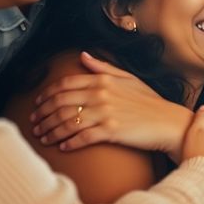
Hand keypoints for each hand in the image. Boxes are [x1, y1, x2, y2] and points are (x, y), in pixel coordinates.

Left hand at [30, 52, 191, 160]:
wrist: (169, 122)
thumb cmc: (150, 102)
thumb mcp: (129, 79)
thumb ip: (104, 68)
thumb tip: (83, 56)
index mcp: (103, 80)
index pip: (64, 84)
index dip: (46, 95)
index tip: (37, 104)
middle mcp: (101, 94)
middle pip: (60, 103)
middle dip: (42, 115)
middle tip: (34, 125)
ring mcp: (106, 113)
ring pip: (66, 122)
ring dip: (51, 131)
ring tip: (43, 138)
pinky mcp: (111, 131)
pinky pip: (82, 138)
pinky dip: (69, 143)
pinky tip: (62, 147)